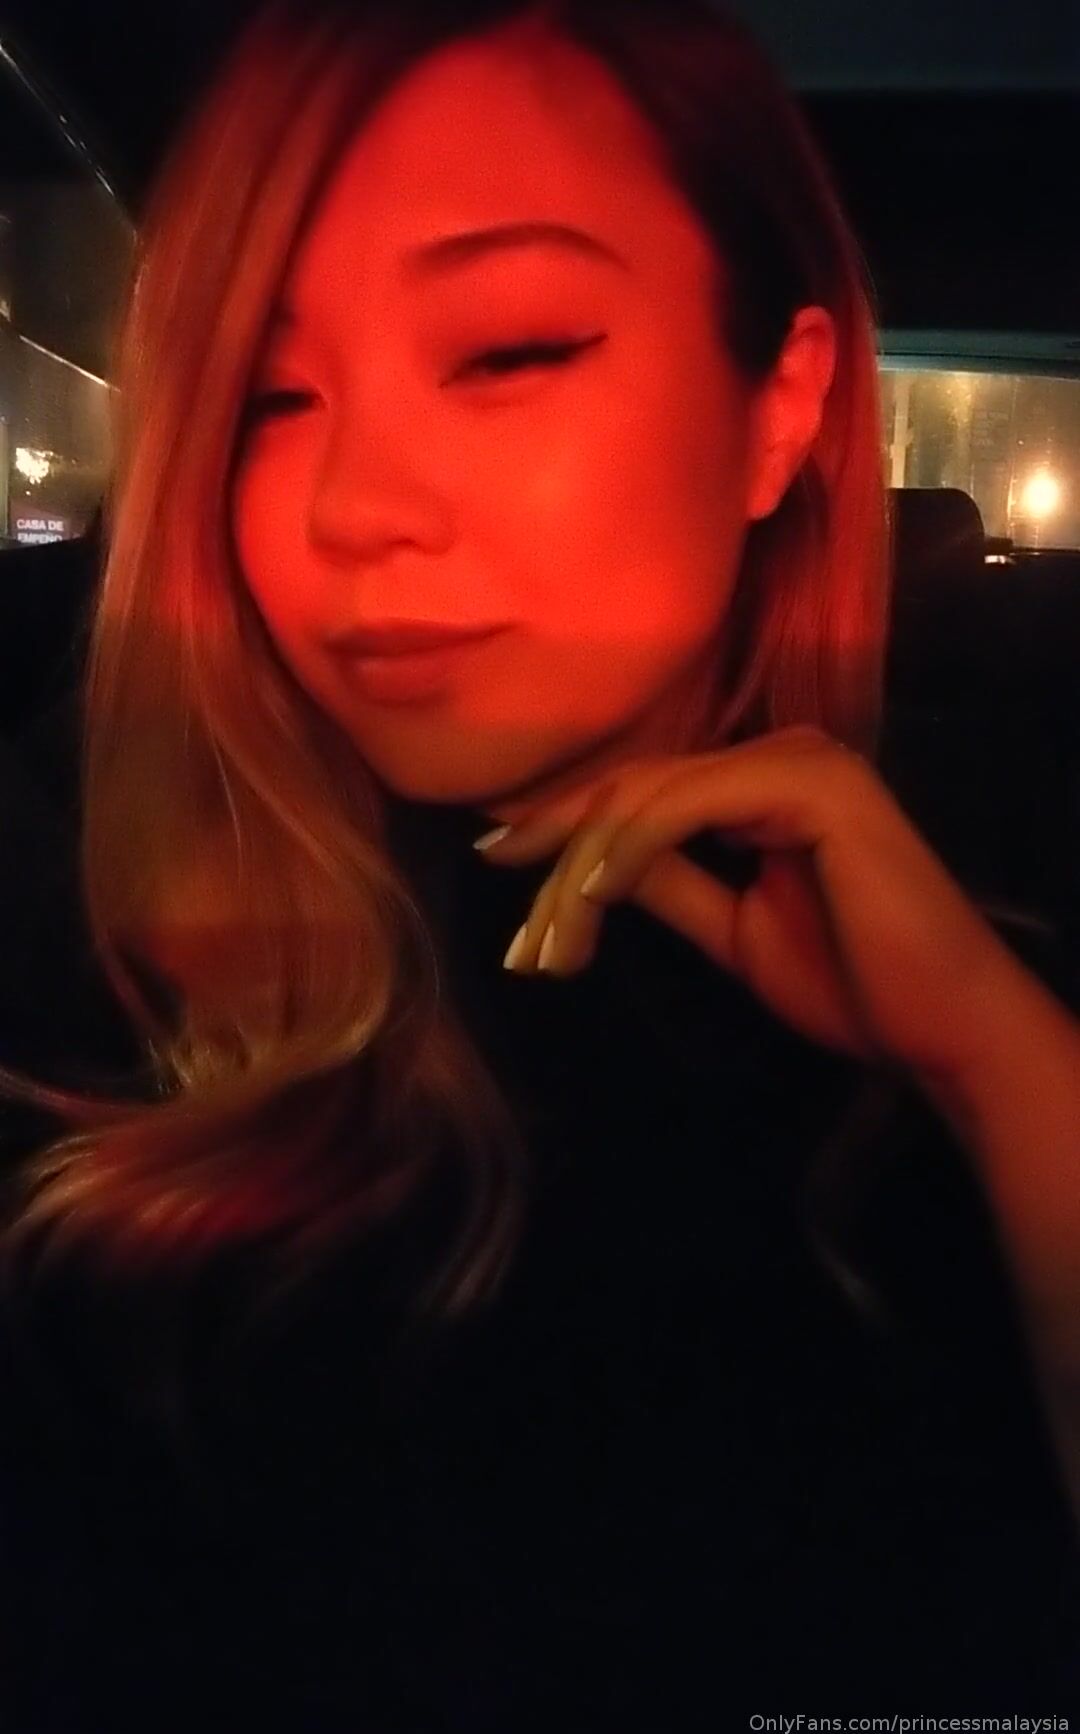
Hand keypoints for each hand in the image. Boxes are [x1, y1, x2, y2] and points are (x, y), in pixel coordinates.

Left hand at [475, 724, 1022, 1084]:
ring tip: (547, 948)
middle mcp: (776, 753)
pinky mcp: (808, 781)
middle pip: (630, 790)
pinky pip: (686, 806)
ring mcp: (794, 759)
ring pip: (647, 798)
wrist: (938, 1026)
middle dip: (556, 859)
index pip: (638, 792)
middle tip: (516, 940)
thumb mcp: (732, 930)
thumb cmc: (850, 983)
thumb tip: (589, 868)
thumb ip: (668, 887)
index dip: (560, 827)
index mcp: (760, 782)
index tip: (495, 861)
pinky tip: (592, 899)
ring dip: (581, 873)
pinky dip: (630, 852)